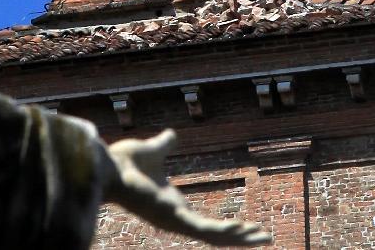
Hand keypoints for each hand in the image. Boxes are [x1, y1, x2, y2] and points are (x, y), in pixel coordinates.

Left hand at [105, 129, 271, 245]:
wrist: (109, 167)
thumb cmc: (125, 162)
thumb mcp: (155, 150)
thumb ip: (165, 145)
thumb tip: (172, 135)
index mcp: (174, 205)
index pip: (206, 223)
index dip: (227, 226)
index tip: (246, 226)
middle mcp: (177, 218)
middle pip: (216, 235)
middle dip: (241, 238)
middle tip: (265, 238)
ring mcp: (176, 221)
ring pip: (215, 237)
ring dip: (241, 238)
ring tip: (264, 237)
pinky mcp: (173, 219)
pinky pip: (205, 231)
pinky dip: (225, 232)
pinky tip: (243, 230)